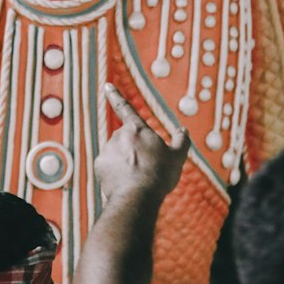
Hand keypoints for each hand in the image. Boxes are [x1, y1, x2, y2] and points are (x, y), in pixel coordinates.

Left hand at [97, 83, 189, 205]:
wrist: (137, 198)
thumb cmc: (159, 176)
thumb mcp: (177, 157)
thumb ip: (181, 141)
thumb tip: (183, 130)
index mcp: (137, 128)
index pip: (125, 108)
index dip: (116, 95)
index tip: (107, 85)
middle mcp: (119, 134)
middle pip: (126, 140)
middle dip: (133, 151)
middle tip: (146, 170)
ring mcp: (108, 149)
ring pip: (117, 154)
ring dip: (125, 163)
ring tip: (137, 180)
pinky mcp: (100, 165)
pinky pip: (108, 168)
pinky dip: (115, 174)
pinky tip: (125, 185)